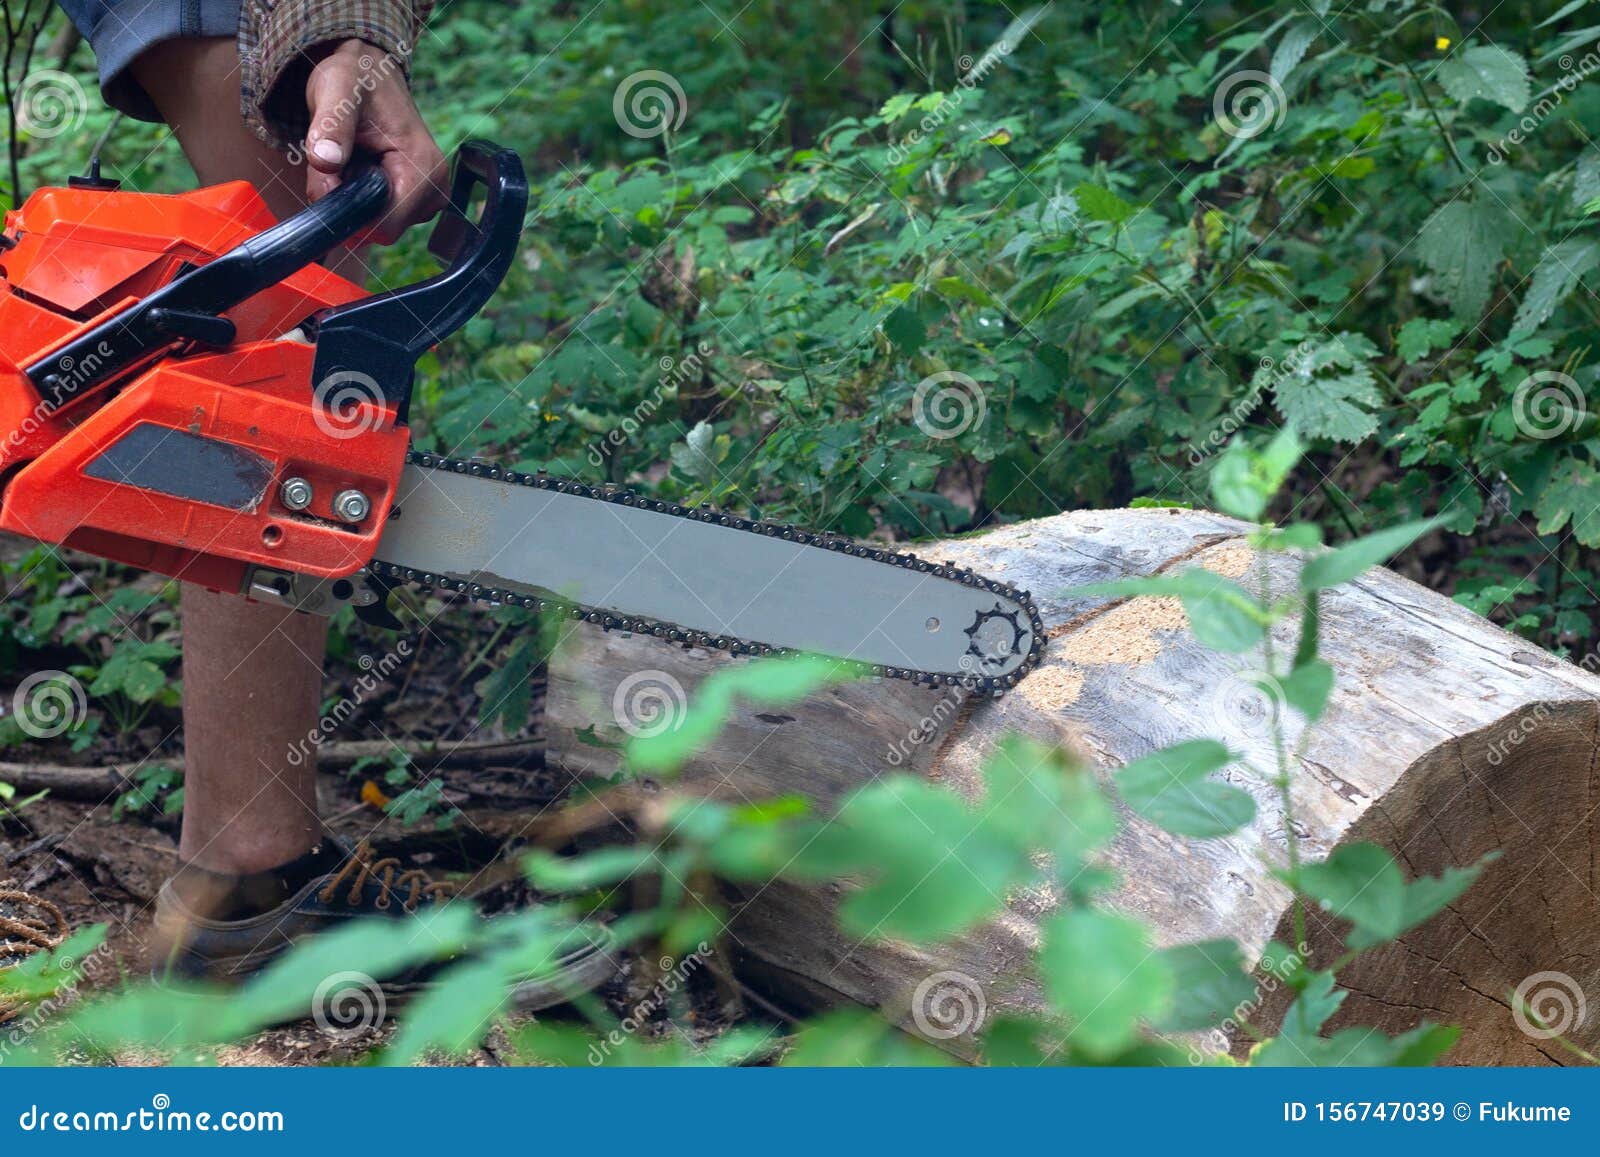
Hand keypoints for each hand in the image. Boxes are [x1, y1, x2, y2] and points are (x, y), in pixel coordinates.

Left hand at [302, 39, 447, 244]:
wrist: (371, 70)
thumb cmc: (355, 78)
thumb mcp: (336, 92)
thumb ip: (331, 128)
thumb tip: (324, 162)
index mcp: (423, 168)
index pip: (386, 227)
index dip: (350, 214)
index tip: (329, 183)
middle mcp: (435, 187)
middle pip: (382, 229)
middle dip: (350, 206)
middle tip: (335, 166)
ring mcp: (431, 195)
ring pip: (381, 225)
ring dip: (355, 201)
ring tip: (350, 161)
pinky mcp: (420, 198)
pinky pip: (385, 217)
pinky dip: (364, 199)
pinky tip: (362, 168)